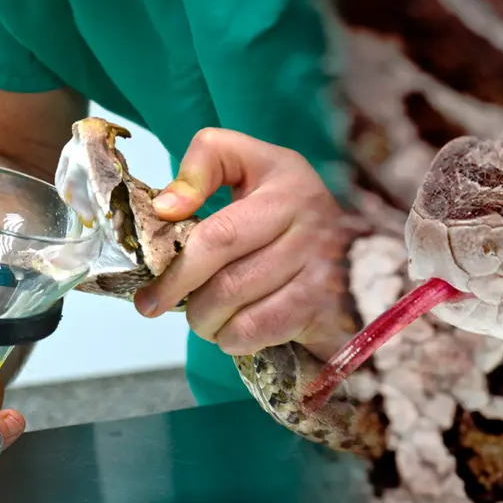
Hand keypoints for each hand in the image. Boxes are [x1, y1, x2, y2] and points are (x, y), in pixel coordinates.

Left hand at [133, 128, 356, 358]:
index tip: (149, 287)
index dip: (180, 265)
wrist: (353, 245)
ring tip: (201, 315)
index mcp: (287, 183)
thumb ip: (206, 164)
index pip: (222, 235)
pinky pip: (262, 332)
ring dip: (207, 322)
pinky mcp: (325, 308)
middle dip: (187, 301)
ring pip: (242, 313)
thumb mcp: (249, 164)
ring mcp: (323, 272)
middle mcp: (311, 226)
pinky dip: (234, 338)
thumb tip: (167, 208)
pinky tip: (231, 329)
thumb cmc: (284, 205)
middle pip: (228, 282)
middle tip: (160, 306)